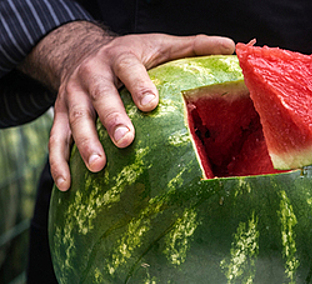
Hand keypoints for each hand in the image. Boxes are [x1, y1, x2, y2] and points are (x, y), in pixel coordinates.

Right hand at [18, 21, 234, 190]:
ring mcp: (72, 95)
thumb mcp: (161, 44)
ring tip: (98, 166)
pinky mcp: (58, 114)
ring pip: (75, 119)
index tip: (151, 103)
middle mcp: (92, 74)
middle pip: (100, 96)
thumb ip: (194, 46)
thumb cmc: (131, 54)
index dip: (138, 84)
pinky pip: (55, 139)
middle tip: (127, 141)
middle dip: (111, 118)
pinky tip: (66, 185)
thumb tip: (232, 46)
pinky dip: (58, 162)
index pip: (128, 68)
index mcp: (120, 57)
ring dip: (84, 144)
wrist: (78, 50)